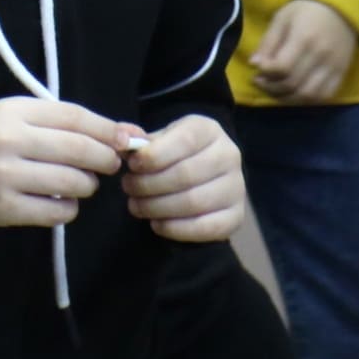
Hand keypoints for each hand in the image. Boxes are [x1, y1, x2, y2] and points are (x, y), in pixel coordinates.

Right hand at [0, 97, 137, 242]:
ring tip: (76, 183)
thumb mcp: (3, 117)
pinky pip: (58, 212)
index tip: (130, 139)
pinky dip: (67, 209)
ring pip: (75, 183)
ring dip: (86, 186)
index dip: (110, 129)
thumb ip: (53, 122)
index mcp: (11, 110)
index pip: (76, 117)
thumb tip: (119, 132)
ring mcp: (5, 176)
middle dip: (105, 160)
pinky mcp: (4, 209)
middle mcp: (9, 140)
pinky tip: (58, 202)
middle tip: (107, 166)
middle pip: (82, 150)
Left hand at [122, 114, 245, 242]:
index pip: (184, 140)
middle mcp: (229, 156)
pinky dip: (176, 229)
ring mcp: (236, 188)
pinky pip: (206, 227)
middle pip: (186, 174)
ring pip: (194, 202)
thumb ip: (137, 140)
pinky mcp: (236, 216)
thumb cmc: (173, 154)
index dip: (153, 155)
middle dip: (149, 184)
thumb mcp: (157, 139)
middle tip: (128, 188)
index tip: (132, 165)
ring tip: (136, 206)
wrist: (202, 172)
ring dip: (157, 207)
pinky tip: (156, 223)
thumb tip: (122, 140)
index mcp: (209, 130)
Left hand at [250, 0, 356, 103]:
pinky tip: (294, 93)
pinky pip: (325, 96)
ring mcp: (334, 66)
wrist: (341, 7)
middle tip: (260, 81)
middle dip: (271, 87)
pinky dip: (307, 100)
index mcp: (304, 38)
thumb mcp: (282, 19)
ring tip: (274, 90)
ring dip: (287, 98)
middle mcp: (321, 55)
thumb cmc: (306, 10)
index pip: (282, 67)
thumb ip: (268, 43)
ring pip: (308, 95)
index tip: (256, 69)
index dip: (265, 72)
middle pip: (293, 84)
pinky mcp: (342, 73)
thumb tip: (254, 64)